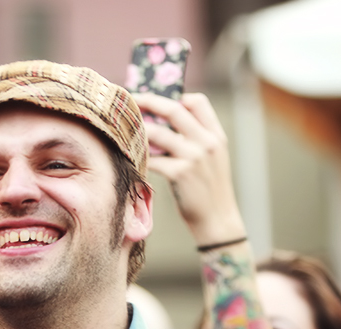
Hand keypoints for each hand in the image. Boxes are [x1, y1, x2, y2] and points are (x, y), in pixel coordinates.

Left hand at [133, 92, 245, 246]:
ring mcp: (194, 157)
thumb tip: (165, 123)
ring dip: (137, 129)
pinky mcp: (180, 173)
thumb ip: (198, 139)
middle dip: (148, 101)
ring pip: (157, 133)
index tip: (157, 98)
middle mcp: (207, 143)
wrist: (217, 219)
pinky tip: (131, 155)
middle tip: (130, 100)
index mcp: (216, 136)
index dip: (176, 96)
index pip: (197, 102)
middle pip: (173, 109)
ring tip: (124, 127)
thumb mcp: (213, 159)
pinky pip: (152, 158)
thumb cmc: (209, 190)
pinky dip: (140, 155)